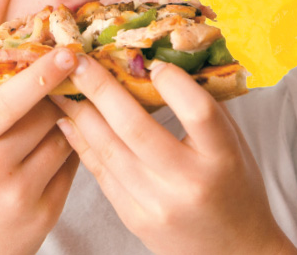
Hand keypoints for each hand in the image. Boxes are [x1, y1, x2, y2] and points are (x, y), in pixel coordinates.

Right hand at [0, 48, 80, 254]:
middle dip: (52, 92)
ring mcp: (24, 194)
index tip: (66, 51)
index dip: (41, 73)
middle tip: (59, 76)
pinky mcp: (48, 213)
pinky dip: (68, 146)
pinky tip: (53, 143)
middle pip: (44, 113)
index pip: (9, 102)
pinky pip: (71, 164)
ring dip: (63, 118)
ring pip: (63, 136)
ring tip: (51, 113)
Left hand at [50, 56, 296, 254]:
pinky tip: (69, 120)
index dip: (174, 84)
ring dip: (81, 113)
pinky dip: (82, 143)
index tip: (152, 61)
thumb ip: (203, 106)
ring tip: (63, 85)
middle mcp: (189, 183)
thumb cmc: (234, 186)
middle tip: (79, 60)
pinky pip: (101, 174)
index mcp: (223, 158)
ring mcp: (157, 205)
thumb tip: (160, 59)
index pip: (198, 113)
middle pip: (137, 128)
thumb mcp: (233, 144)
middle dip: (101, 89)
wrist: (232, 251)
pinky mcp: (134, 218)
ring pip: (109, 150)